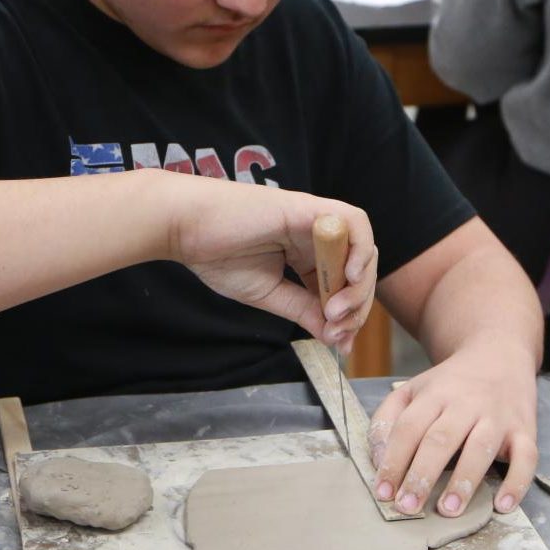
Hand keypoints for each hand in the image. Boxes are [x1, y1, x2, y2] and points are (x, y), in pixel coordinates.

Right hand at [164, 175, 377, 351]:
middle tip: (339, 330)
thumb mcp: (269, 295)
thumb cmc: (219, 256)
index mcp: (305, 255)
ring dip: (358, 285)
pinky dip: (360, 250)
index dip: (349, 315)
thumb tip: (336, 337)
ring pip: (362, 249)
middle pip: (359, 269)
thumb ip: (304, 311)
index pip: (343, 285)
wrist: (187, 229)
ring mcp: (315, 220)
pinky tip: (347, 278)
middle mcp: (315, 237)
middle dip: (357, 305)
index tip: (340, 342)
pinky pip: (354, 223)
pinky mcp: (310, 208)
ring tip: (337, 311)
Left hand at [368, 339, 536, 516]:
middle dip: (422, 475)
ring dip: (464, 481)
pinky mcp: (525, 429)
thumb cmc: (449, 384)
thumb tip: (378, 459)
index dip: (394, 460)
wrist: (498, 355)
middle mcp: (466, 403)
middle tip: (408, 507)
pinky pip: (527, 457)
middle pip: (441, 439)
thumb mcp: (413, 390)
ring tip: (447, 510)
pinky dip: (517, 483)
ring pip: (481, 448)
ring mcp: (498, 416)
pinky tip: (502, 506)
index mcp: (434, 394)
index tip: (383, 492)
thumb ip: (389, 419)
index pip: (408, 428)